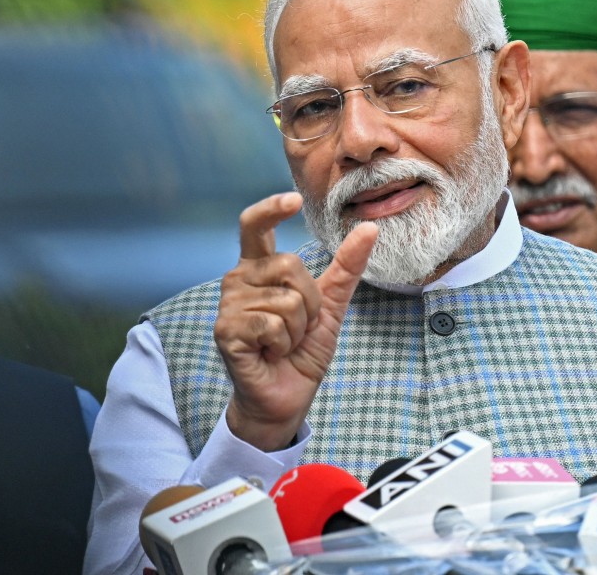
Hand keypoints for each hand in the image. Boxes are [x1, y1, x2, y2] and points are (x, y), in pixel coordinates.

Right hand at [214, 192, 377, 450]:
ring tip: (282, 343)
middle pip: (290, 265)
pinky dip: (282, 343)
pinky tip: (270, 353)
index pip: (255, 225)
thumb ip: (346, 267)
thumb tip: (370, 228)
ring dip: (297, 328)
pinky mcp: (226, 330)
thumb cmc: (302, 350)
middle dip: (310, 302)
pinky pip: (272, 324)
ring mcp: (229, 305)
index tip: (292, 200)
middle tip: (297, 327)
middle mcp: (238, 279)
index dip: (271, 208)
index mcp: (260, 267)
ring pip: (286, 299)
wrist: (286, 396)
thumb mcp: (331, 306)